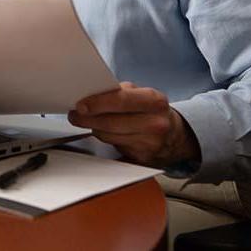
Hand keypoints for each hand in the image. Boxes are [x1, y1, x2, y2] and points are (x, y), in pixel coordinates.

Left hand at [67, 82, 200, 167]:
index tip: (81, 105)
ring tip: (87, 121)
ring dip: (95, 129)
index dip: (98, 103)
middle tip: (75, 115)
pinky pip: (114, 148)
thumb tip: (91, 93)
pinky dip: (105, 140)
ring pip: (109, 137)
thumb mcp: (141, 93)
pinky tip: (103, 132)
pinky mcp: (143, 160)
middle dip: (88, 118)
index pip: (121, 100)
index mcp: (154, 101)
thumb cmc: (151, 109)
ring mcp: (150, 144)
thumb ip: (119, 91)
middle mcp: (155, 123)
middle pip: (111, 122)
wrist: (175, 135)